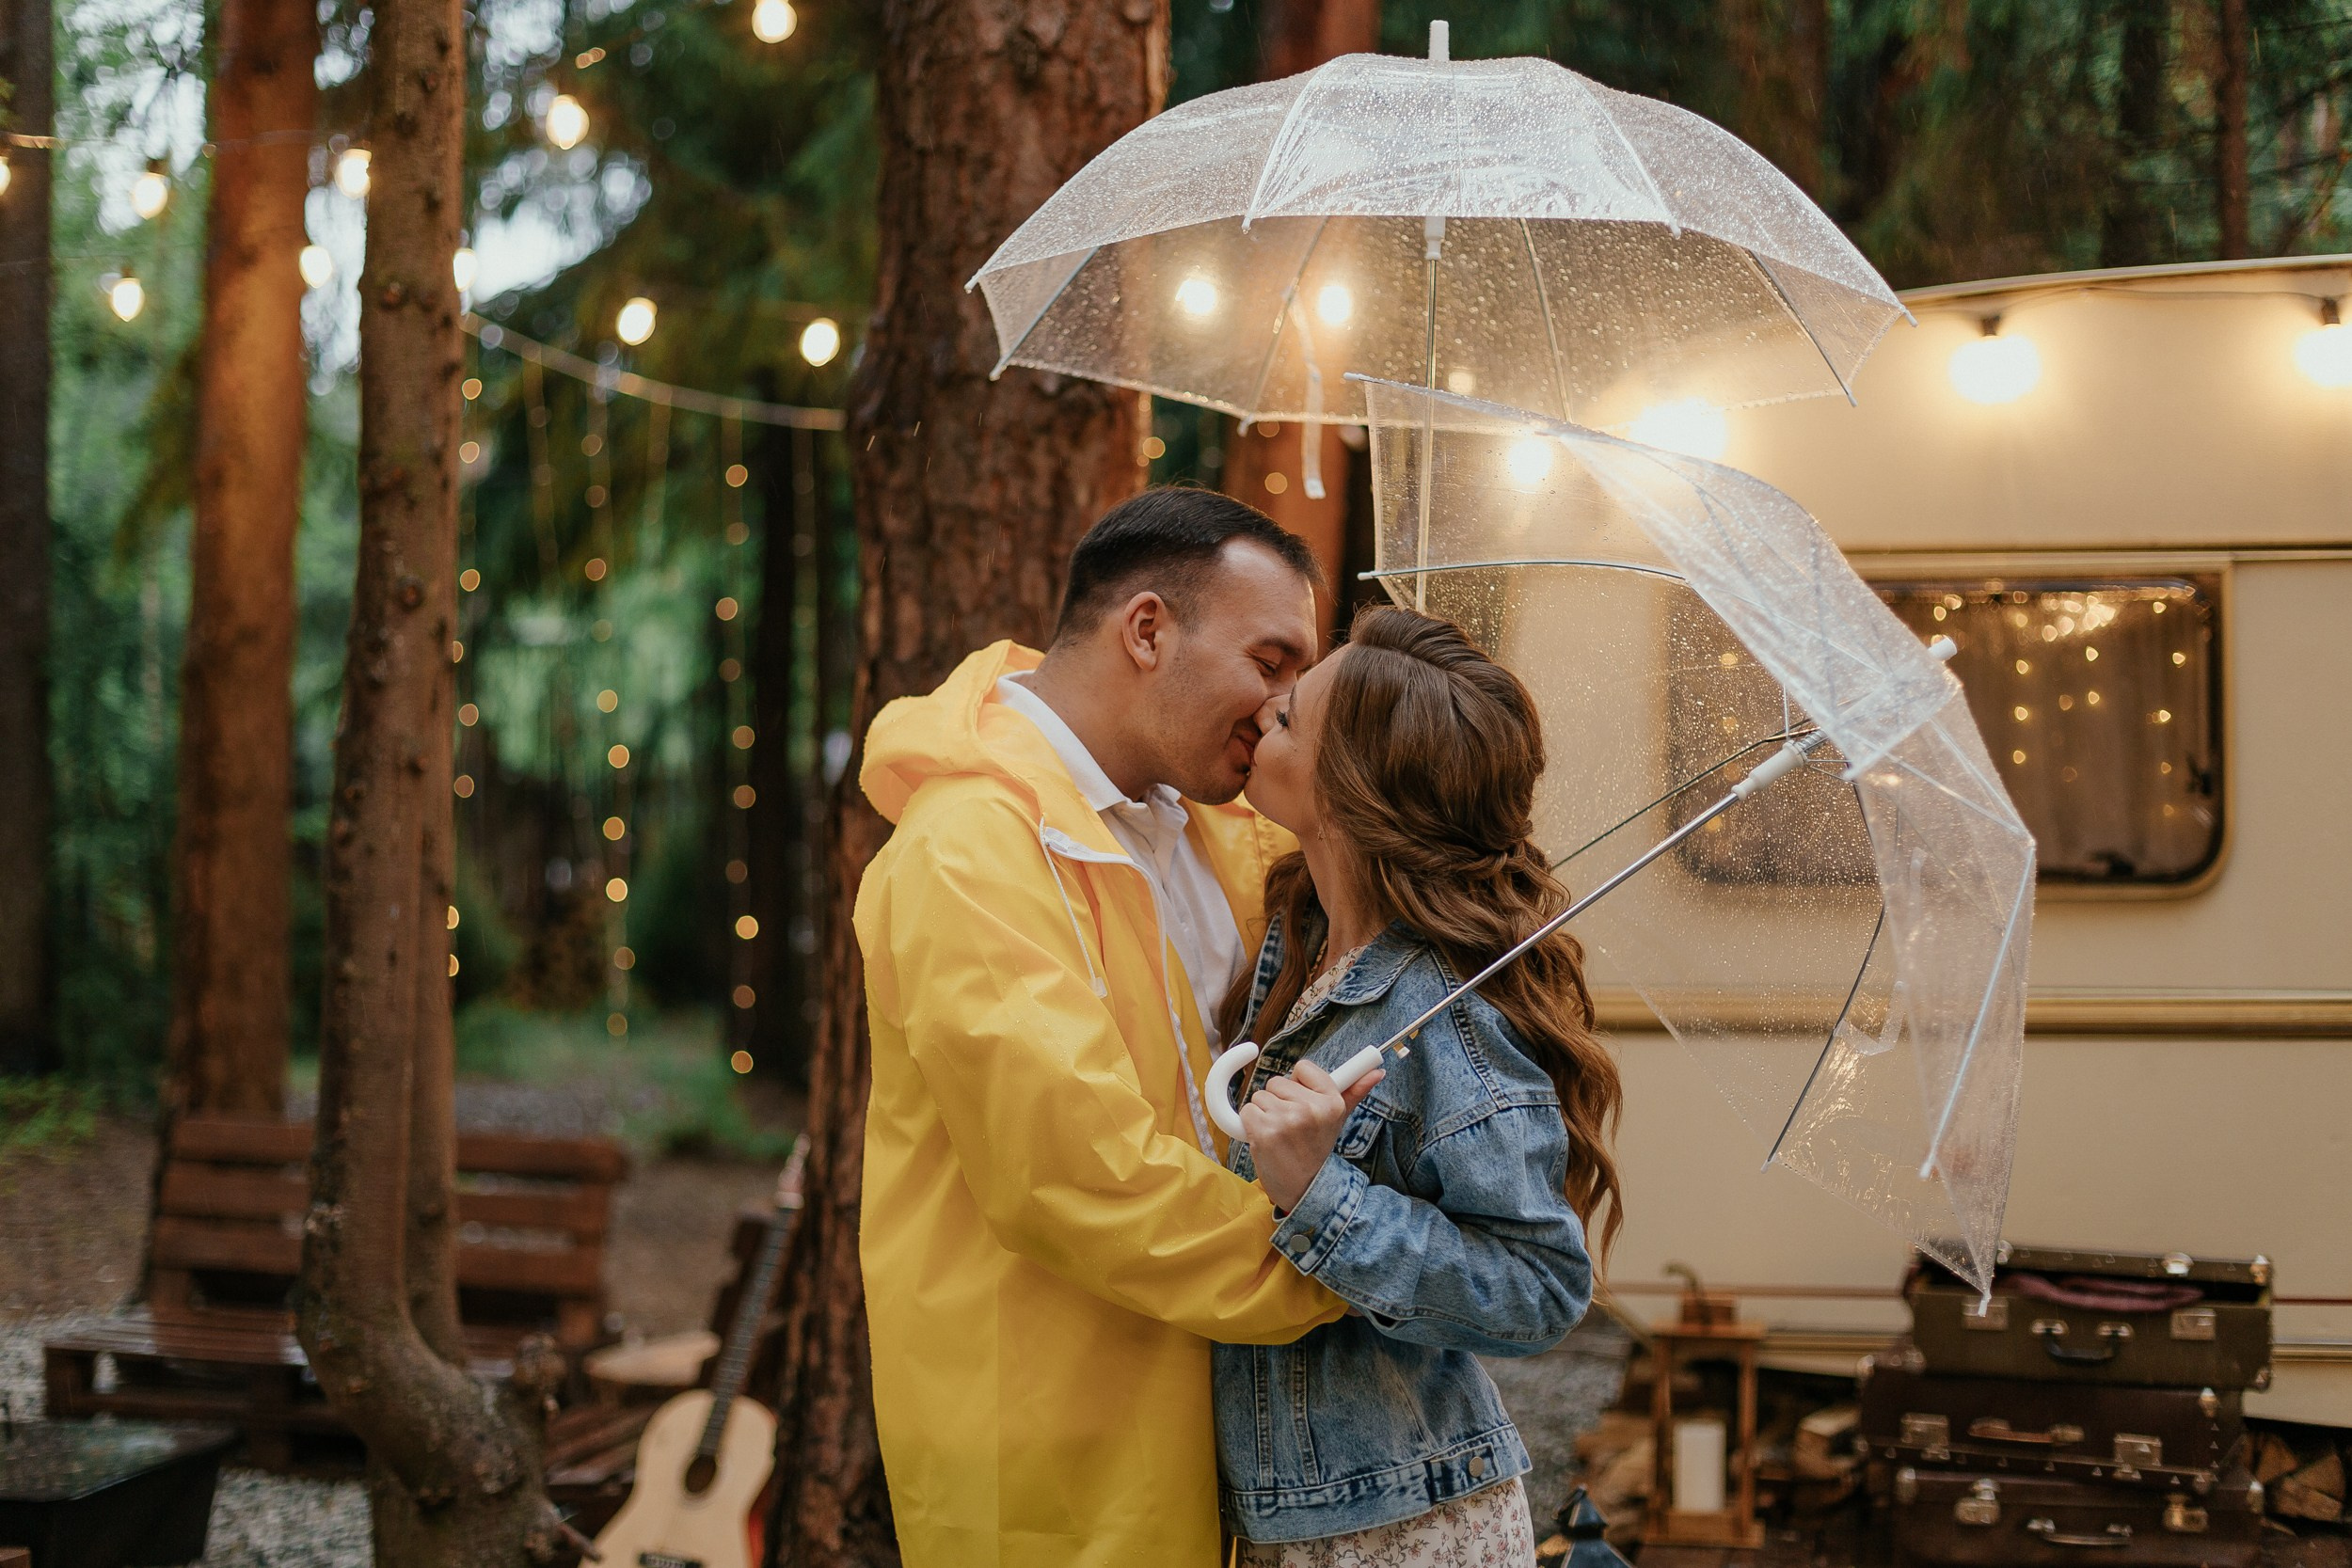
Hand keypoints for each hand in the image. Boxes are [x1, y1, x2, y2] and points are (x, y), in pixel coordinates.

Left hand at [1240, 1059, 1383, 1213]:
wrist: (1303, 1188)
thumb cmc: (1317, 1149)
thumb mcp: (1339, 1119)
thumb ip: (1355, 1091)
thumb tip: (1377, 1071)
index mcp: (1331, 1102)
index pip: (1302, 1067)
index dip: (1297, 1084)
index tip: (1302, 1100)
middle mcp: (1310, 1109)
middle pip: (1276, 1082)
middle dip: (1279, 1100)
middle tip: (1291, 1124)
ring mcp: (1286, 1120)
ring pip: (1260, 1096)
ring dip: (1264, 1113)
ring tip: (1280, 1134)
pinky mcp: (1264, 1132)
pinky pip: (1247, 1111)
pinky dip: (1251, 1124)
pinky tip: (1267, 1139)